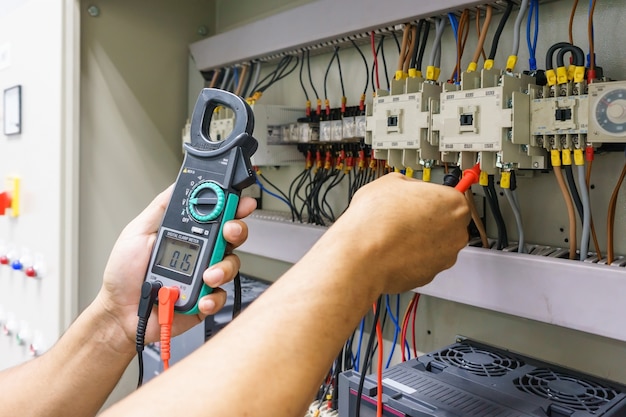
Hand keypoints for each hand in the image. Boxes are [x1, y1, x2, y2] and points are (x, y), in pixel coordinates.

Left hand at [95, 185, 256, 352]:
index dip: (232, 205)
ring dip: (223, 268)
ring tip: (207, 275)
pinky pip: (222, 295)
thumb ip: (160, 208)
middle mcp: (200, 253)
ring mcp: (205, 276)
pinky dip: (213, 297)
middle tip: (229, 232)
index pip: (216, 215)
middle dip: (236, 230)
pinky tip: (201, 297)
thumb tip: (178, 185)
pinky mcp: (205, 299)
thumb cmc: (124, 275)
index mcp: (187, 234)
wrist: (120, 312)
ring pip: (232, 265)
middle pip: (232, 236)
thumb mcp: (137, 232)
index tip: (238, 201)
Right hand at [328, 173, 469, 293]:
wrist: (362, 254)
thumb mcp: (391, 181)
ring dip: (421, 239)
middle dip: (430, 219)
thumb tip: (411, 189)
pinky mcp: (429, 276)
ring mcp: (444, 258)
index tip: (427, 198)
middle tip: (406, 214)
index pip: (453, 195)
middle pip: (448, 222)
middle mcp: (456, 233)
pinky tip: (393, 249)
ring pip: (436, 244)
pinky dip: (412, 256)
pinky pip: (424, 261)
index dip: (434, 196)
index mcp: (453, 203)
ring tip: (395, 232)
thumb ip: (411, 185)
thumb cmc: (375, 220)